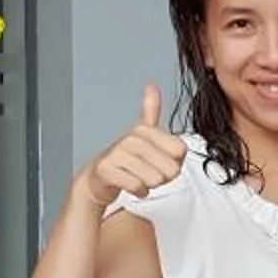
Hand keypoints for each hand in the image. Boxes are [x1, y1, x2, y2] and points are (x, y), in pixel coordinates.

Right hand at [81, 84, 186, 210]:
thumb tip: (151, 86)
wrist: (97, 178)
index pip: (180, 151)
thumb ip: (150, 111)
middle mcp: (132, 139)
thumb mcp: (142, 134)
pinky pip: (138, 187)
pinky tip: (133, 187)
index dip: (175, 162)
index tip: (160, 160)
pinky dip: (140, 192)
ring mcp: (118, 153)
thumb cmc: (126, 158)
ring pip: (155, 179)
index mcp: (145, 130)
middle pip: (171, 169)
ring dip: (150, 185)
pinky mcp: (107, 170)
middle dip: (163, 177)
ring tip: (138, 178)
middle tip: (148, 172)